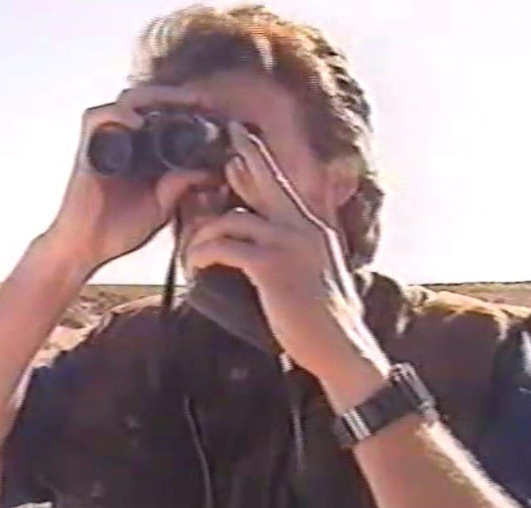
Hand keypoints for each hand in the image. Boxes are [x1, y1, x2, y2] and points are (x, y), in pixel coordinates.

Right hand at [45, 86, 221, 269]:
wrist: (85, 247)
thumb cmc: (118, 229)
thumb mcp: (162, 205)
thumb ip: (183, 186)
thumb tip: (215, 172)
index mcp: (143, 151)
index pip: (163, 115)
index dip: (188, 109)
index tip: (214, 111)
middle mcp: (124, 140)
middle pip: (148, 100)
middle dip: (177, 96)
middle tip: (203, 101)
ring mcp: (105, 142)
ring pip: (127, 101)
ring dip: (154, 97)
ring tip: (180, 102)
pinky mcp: (87, 149)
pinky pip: (97, 118)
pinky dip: (117, 114)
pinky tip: (138, 122)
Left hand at [184, 123, 385, 383]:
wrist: (340, 347)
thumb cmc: (324, 319)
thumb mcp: (319, 273)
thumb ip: (299, 251)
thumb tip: (267, 242)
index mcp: (313, 229)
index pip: (282, 188)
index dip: (260, 166)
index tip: (240, 150)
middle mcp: (303, 228)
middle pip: (267, 181)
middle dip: (247, 156)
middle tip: (230, 137)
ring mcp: (289, 244)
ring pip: (231, 220)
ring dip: (203, 235)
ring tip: (190, 251)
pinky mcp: (272, 266)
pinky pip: (226, 247)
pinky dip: (204, 253)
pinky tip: (196, 263)